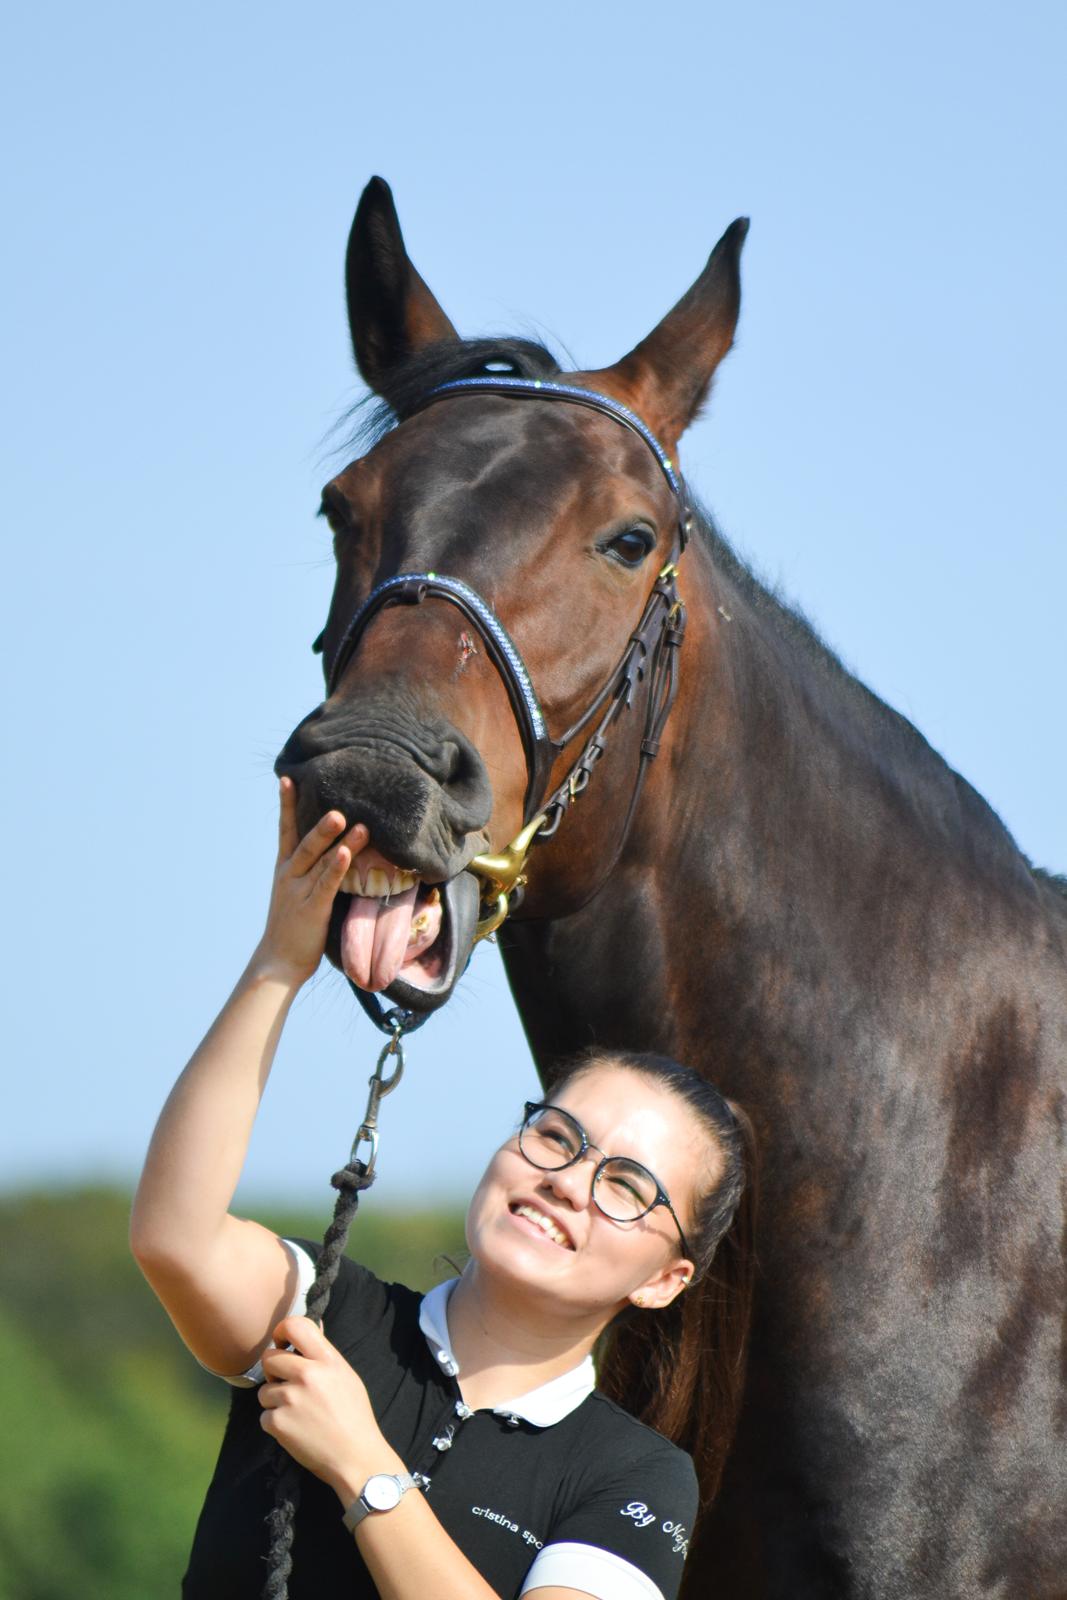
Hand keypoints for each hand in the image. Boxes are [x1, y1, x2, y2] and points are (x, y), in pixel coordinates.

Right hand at [251, 778, 367, 984]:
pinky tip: (345, 853)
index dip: (287, 805)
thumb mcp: (299, 892)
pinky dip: (336, 868)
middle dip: (320, 822)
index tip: (288, 778)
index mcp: (285, 868)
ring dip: (337, 840)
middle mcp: (289, 875)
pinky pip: (326, 884)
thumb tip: (336, 848)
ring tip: (355, 822)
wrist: (278, 962)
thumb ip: (313, 870)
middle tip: (337, 801)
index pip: (286, 831)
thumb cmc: (294, 926)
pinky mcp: (312, 908)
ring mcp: (299, 891)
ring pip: (319, 860)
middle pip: (305, 842)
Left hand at [258, 1316, 398, 1502]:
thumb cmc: (354, 1417)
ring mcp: (291, 1398)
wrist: (356, 1458)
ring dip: (275, 1401)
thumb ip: (324, 1356)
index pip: (295, 1325)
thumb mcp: (346, 1377)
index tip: (282, 1343)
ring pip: (264, 1390)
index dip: (282, 1331)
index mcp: (327, 1360)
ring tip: (297, 1414)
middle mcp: (307, 1374)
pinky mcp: (278, 1423)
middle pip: (269, 1358)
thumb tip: (310, 1332)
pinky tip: (295, 1430)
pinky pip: (264, 1416)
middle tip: (288, 1385)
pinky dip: (275, 1424)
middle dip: (274, 1372)